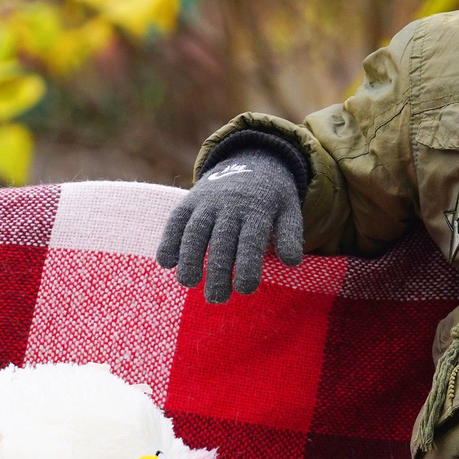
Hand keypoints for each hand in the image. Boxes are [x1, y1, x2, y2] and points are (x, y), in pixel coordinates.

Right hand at [156, 153, 305, 302]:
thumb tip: (292, 262)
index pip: (251, 240)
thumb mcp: (288, 210)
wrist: (251, 160)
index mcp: (257, 210)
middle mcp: (230, 205)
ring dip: (189, 257)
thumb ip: (290, 235)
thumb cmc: (270, 199)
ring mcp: (207, 202)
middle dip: (217, 271)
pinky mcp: (189, 201)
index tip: (245, 289)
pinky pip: (176, 221)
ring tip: (188, 283)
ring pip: (195, 230)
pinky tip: (167, 262)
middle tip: (217, 298)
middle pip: (221, 240)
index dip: (247, 266)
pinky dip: (169, 239)